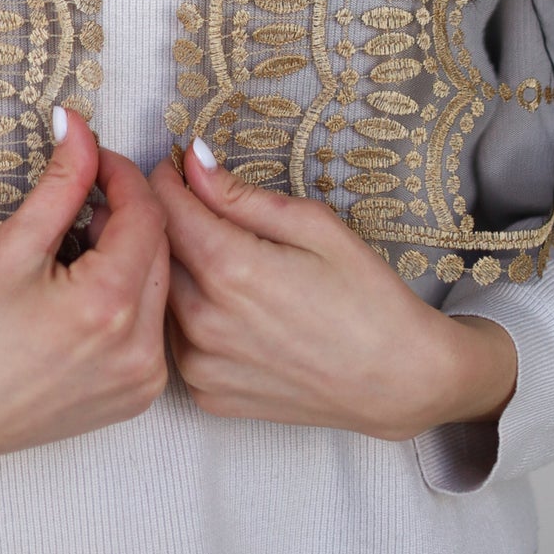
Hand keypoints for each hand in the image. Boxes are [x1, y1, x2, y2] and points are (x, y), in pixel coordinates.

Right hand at [0, 109, 169, 464]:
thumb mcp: (13, 245)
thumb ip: (60, 182)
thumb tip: (80, 124)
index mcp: (108, 306)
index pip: (145, 214)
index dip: (121, 175)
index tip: (93, 156)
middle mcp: (140, 349)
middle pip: (159, 248)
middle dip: (125, 213)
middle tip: (78, 204)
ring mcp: (143, 379)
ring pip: (158, 285)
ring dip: (129, 254)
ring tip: (75, 252)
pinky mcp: (138, 396)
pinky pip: (151, 324)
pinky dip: (129, 297)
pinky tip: (85, 295)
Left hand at [149, 140, 515, 439]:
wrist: (397, 380)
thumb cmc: (366, 294)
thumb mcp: (314, 225)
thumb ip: (241, 194)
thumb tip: (192, 159)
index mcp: (229, 268)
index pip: (165, 206)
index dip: (166, 178)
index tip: (177, 167)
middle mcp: (204, 320)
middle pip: (156, 252)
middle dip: (169, 223)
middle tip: (201, 210)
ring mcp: (202, 364)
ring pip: (162, 298)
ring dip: (177, 272)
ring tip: (223, 262)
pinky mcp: (207, 395)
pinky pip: (179, 341)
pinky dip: (191, 319)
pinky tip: (230, 311)